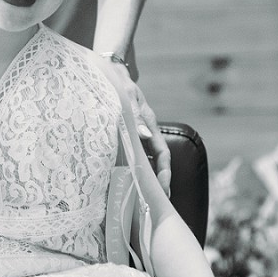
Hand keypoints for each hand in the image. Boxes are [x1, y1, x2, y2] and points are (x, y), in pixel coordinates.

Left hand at [102, 62, 170, 192]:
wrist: (113, 73)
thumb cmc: (121, 84)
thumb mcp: (129, 97)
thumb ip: (137, 116)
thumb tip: (145, 135)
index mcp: (150, 126)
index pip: (162, 154)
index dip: (164, 172)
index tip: (163, 188)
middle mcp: (146, 133)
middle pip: (157, 162)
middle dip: (158, 182)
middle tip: (156, 204)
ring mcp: (137, 136)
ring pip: (146, 160)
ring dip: (146, 178)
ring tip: (142, 199)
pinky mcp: (127, 136)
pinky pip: (133, 156)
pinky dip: (133, 169)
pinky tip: (125, 181)